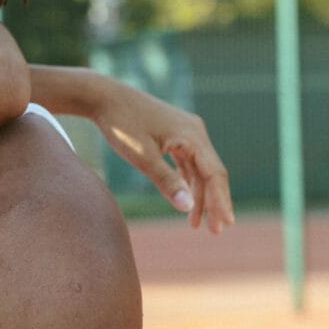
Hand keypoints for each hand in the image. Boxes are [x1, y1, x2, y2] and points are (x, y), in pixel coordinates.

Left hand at [91, 81, 232, 232]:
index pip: (214, 174)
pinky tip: (186, 202)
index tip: (225, 225)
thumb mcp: (143, 157)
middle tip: (216, 232)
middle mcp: (196, 132)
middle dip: (214, 203)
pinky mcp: (176, 135)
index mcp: (193, 135)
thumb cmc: (122, 125)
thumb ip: (166, 182)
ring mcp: (187, 133)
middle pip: (212, 173)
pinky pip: (189, 164)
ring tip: (197, 225)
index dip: (221, 201)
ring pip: (200, 170)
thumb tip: (187, 207)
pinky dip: (188, 183)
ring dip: (200, 196)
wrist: (104, 97)